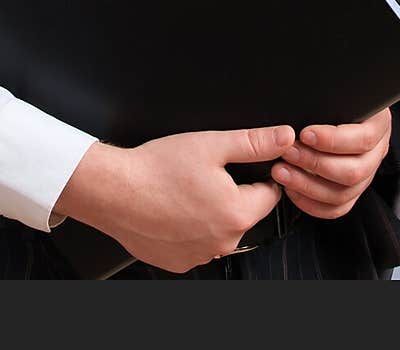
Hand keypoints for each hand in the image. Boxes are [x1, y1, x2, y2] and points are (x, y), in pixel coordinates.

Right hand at [54, 125, 295, 273]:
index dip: (257, 174)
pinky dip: (189, 228)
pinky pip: (195, 243)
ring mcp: (200, 256)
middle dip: (231, 193)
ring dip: (210, 212)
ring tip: (184, 189)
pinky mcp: (178, 262)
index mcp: (237, 213)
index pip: (268, 194)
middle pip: (242, 213)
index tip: (238, 165)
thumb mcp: (211, 144)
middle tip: (203, 172)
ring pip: (218, 229)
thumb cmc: (157, 168)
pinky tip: (172, 208)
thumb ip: (253, 142)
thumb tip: (285, 137)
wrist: (114, 190)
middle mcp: (223, 242)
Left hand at [270, 107, 391, 219]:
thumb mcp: (336, 91)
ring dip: (308, 185)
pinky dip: (312, 203)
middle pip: (354, 171)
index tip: (305, 134)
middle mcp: (375, 152)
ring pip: (344, 193)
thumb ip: (326, 98)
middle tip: (288, 152)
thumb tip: (303, 104)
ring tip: (282, 171)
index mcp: (378, 124)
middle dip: (315, 163)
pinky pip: (336, 207)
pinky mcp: (351, 191)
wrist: (339, 106)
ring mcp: (365, 174)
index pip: (363, 139)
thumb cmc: (334, 96)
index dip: (333, 140)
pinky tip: (292, 190)